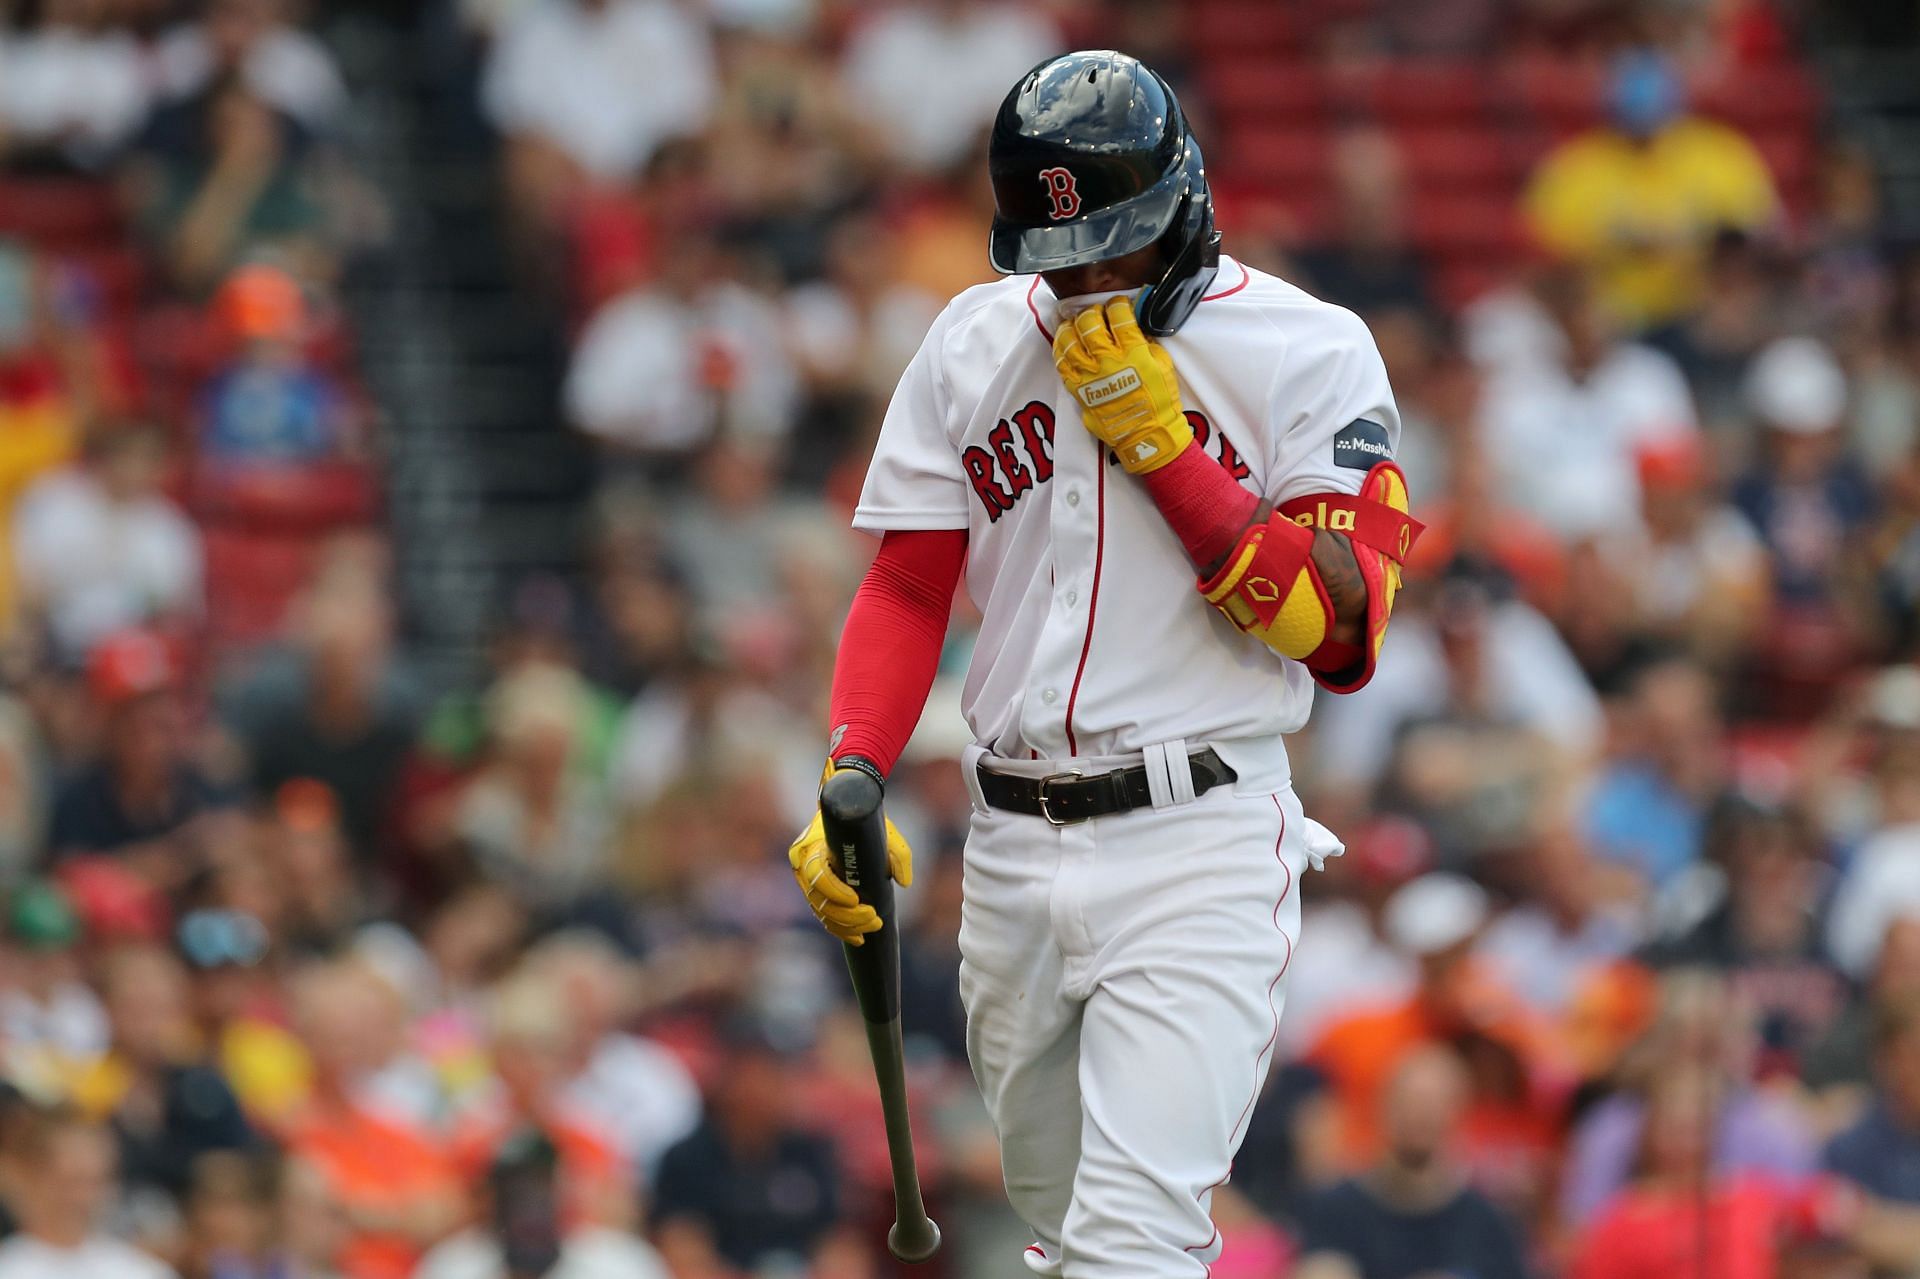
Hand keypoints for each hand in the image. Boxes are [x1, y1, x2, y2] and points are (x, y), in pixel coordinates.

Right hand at [788, 793, 912, 945]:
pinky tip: (858, 937)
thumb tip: (903, 881)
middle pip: (818, 900)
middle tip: (873, 918)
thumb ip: (898, 852)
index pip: (815, 874)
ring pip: (821, 912)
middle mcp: (803, 864)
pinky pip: (823, 917)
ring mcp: (806, 881)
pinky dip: (840, 929)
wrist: (846, 817)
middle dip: (846, 915)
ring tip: (873, 925)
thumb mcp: (884, 830)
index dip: (834, 891)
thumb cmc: (863, 821)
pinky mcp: (815, 893)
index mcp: (811, 845)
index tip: (855, 899)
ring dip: (846, 925)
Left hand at [1052, 294, 1192, 473]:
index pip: (1119, 316)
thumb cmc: (1160, 400)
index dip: (1116, 305)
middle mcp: (1108, 361)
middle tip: (1095, 314)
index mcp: (1133, 352)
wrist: (1147, 434)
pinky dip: (1060, 350)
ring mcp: (1089, 376)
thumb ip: (1146, 342)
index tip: (1117, 305)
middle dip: (1092, 313)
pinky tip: (1063, 343)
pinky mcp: (1078, 390)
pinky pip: (1061, 365)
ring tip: (1073, 324)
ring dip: (1070, 327)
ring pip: (1069, 341)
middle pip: (1089, 324)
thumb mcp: (1163, 364)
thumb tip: (1133, 326)